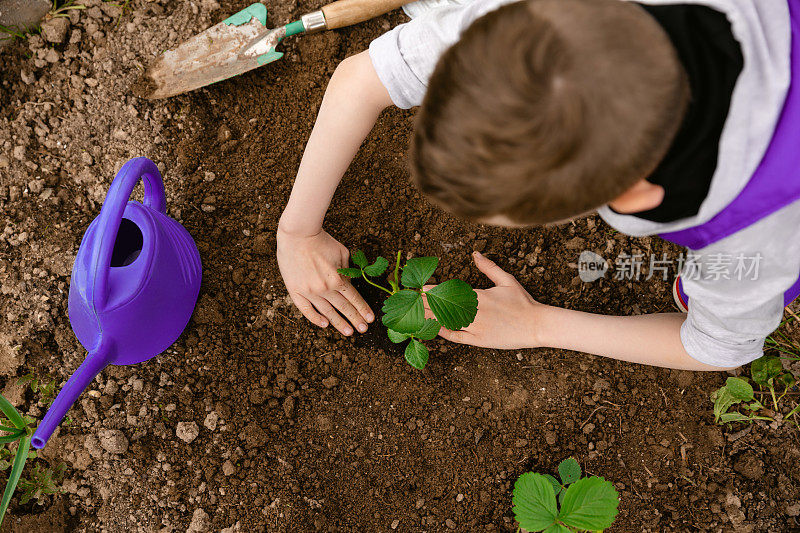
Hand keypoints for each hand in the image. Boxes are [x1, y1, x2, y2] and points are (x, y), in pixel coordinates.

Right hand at [277, 226, 373, 335]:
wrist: (298, 235)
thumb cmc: (322, 241)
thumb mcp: (342, 253)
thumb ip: (348, 270)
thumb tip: (351, 283)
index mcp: (338, 279)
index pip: (354, 299)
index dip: (363, 309)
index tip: (370, 319)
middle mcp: (325, 289)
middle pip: (343, 308)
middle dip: (355, 320)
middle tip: (363, 330)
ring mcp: (309, 292)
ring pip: (327, 312)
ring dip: (339, 323)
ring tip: (348, 333)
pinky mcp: (296, 291)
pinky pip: (306, 310)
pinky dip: (315, 318)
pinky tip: (324, 324)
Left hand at [424, 252, 543, 348]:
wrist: (537, 326)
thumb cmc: (523, 302)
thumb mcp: (507, 280)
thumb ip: (489, 267)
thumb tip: (475, 254)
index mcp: (479, 296)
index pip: (449, 292)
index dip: (432, 290)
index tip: (418, 287)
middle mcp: (475, 312)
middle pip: (443, 307)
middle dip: (424, 303)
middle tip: (407, 301)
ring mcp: (476, 328)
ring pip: (446, 322)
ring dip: (429, 317)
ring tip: (412, 314)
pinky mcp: (479, 341)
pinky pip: (457, 337)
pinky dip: (443, 332)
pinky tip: (432, 328)